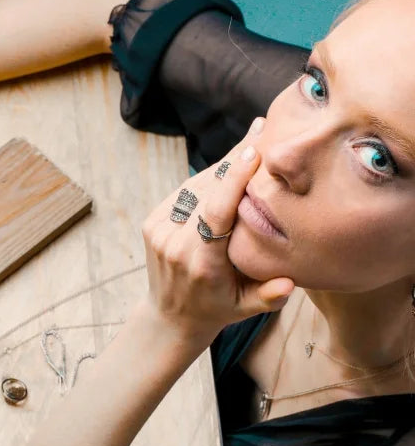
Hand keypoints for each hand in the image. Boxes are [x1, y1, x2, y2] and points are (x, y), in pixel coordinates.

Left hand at [140, 117, 293, 344]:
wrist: (170, 316)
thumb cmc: (217, 310)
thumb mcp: (245, 309)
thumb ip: (268, 296)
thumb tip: (292, 282)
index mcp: (200, 263)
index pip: (215, 213)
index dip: (232, 180)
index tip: (252, 151)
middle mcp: (175, 244)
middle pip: (207, 190)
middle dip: (234, 160)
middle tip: (262, 129)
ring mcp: (159, 231)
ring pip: (194, 187)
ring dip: (222, 165)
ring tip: (252, 140)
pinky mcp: (152, 222)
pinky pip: (184, 192)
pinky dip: (206, 178)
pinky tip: (229, 164)